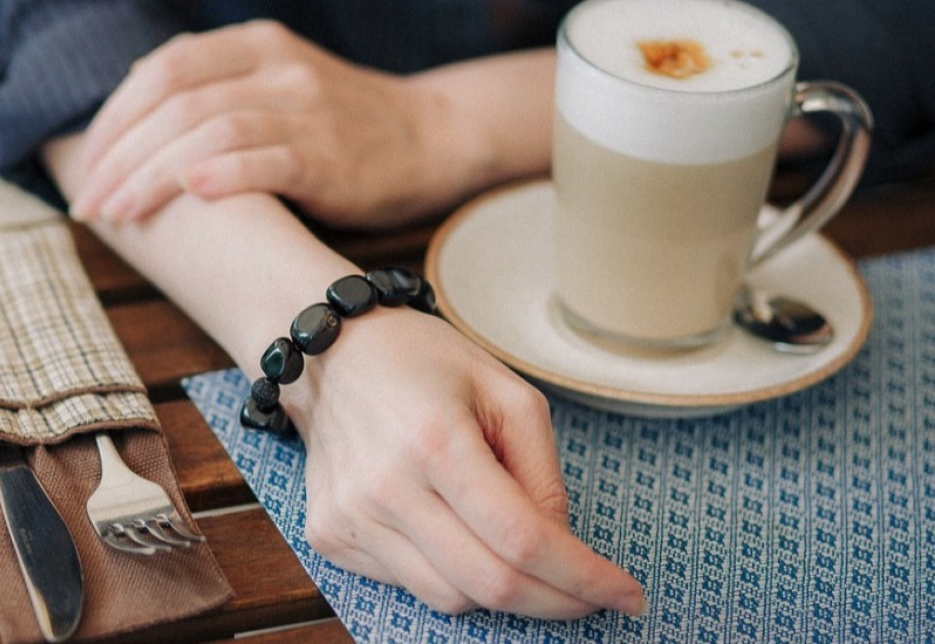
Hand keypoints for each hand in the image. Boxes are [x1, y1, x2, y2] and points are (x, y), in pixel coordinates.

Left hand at [65, 19, 474, 228]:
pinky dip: (224, 175)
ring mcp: (306, 108)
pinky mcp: (332, 155)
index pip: (163, 69)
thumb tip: (132, 104)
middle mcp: (277, 68)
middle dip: (121, 155)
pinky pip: (269, 159)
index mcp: (255, 45)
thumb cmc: (339, 124)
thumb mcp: (275, 84)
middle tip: (89, 204)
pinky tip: (190, 194)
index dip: (115, 118)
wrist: (430, 137)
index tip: (86, 167)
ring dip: (153, 176)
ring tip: (119, 214)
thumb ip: (212, 87)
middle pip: (176, 102)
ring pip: (210, 131)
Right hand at [287, 308, 646, 617]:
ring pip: (449, 598)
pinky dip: (449, 574)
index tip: (626, 594)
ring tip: (518, 552)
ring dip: (502, 590)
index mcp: (435, 440)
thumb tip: (560, 548)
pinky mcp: (329, 534)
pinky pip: (409, 584)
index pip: (522, 539)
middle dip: (557, 602)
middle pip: (490, 584)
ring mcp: (350, 516)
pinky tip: (455, 532)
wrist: (330, 354)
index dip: (584, 577)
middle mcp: (385, 487)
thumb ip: (542, 473)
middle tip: (591, 596)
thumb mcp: (506, 392)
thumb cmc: (422, 361)